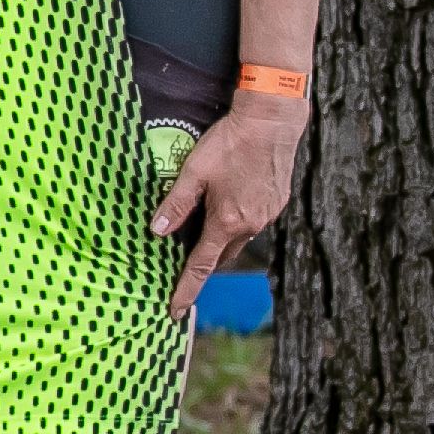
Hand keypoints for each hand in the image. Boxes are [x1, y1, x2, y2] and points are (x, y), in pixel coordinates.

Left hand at [149, 91, 307, 318]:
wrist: (272, 121)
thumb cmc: (230, 143)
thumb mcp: (194, 172)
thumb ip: (175, 204)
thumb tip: (157, 232)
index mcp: (227, 222)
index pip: (201, 266)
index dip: (186, 289)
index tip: (175, 311)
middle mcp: (250, 226)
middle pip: (221, 256)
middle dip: (204, 264)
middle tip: (184, 265)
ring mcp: (267, 216)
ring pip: (238, 239)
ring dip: (221, 240)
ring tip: (204, 227)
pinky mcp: (276, 203)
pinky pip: (253, 223)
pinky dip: (237, 223)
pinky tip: (230, 203)